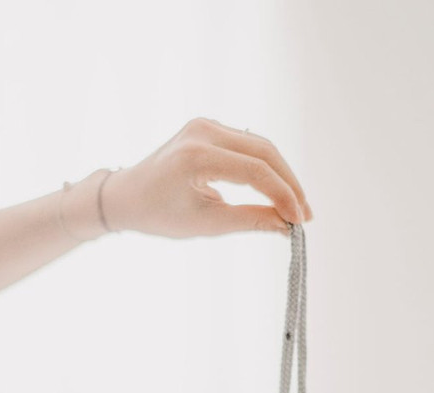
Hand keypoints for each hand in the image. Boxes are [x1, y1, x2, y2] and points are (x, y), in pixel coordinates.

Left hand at [101, 118, 312, 237]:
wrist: (127, 196)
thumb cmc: (159, 214)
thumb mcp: (206, 224)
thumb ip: (249, 220)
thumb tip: (286, 226)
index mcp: (197, 155)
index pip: (256, 171)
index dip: (283, 196)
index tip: (299, 221)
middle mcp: (203, 130)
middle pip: (264, 152)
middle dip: (289, 184)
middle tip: (305, 214)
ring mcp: (206, 125)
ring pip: (260, 146)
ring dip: (282, 175)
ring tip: (296, 206)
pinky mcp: (209, 128)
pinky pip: (248, 145)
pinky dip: (266, 167)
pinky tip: (278, 190)